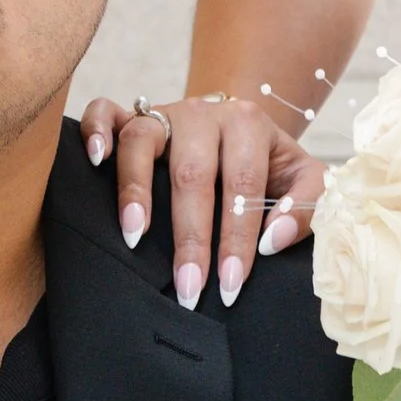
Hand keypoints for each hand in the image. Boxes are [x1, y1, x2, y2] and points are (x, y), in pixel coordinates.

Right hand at [77, 89, 324, 307]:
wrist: (237, 126)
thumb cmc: (268, 162)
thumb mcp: (302, 178)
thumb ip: (306, 206)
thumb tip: (273, 242)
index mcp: (248, 125)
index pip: (243, 183)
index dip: (237, 237)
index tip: (230, 285)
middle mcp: (203, 114)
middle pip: (192, 172)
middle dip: (191, 236)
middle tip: (188, 287)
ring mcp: (164, 112)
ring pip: (141, 141)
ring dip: (135, 189)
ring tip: (135, 235)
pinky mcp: (132, 115)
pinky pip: (104, 112)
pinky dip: (94, 131)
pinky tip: (94, 162)